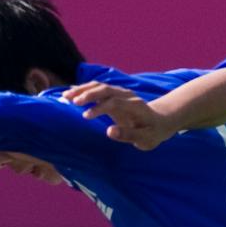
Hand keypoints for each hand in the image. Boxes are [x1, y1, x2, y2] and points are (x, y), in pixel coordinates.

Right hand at [61, 83, 176, 149]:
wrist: (160, 121)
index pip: (114, 102)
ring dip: (83, 90)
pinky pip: (98, 89)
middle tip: (71, 101)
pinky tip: (71, 94)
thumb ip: (128, 136)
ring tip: (65, 97)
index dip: (99, 107)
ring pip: (100, 86)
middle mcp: (127, 95)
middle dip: (88, 93)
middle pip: (105, 89)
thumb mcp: (145, 140)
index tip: (85, 116)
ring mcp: (120, 93)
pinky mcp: (114, 94)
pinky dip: (84, 90)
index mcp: (136, 106)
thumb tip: (109, 132)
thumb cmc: (152, 133)